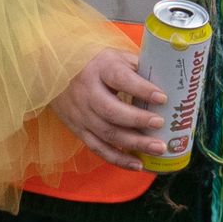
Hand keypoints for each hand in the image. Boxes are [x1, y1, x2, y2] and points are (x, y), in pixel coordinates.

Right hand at [51, 47, 163, 170]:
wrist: (52, 71)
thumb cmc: (94, 63)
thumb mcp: (113, 56)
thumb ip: (137, 68)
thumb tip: (170, 82)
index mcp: (99, 69)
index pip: (120, 79)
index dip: (141, 89)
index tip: (162, 98)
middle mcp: (87, 91)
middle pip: (111, 111)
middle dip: (137, 121)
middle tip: (160, 124)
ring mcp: (80, 113)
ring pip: (107, 133)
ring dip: (134, 144)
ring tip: (158, 148)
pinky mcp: (78, 129)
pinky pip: (98, 148)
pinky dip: (119, 159)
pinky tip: (139, 165)